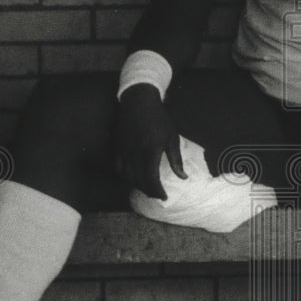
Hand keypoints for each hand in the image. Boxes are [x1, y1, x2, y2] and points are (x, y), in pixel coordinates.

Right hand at [114, 84, 186, 199]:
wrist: (138, 102)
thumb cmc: (159, 119)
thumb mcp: (172, 137)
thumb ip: (176, 159)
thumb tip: (183, 177)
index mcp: (151, 150)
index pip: (151, 178)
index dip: (157, 191)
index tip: (164, 197)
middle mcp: (135, 153)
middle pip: (139, 180)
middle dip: (149, 191)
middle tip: (157, 194)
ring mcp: (124, 151)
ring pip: (128, 177)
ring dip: (138, 185)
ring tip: (148, 188)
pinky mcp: (116, 148)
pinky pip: (118, 169)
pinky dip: (126, 177)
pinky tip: (134, 178)